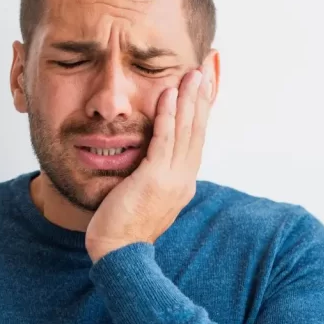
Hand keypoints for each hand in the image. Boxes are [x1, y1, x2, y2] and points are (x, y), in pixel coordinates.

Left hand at [85, 66, 214, 262]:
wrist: (118, 254)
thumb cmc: (123, 228)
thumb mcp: (144, 196)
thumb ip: (151, 176)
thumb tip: (149, 159)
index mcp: (182, 183)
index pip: (195, 139)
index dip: (200, 111)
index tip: (202, 86)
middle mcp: (184, 179)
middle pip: (197, 130)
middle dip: (201, 97)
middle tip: (205, 68)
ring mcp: (173, 179)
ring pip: (186, 132)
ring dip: (189, 99)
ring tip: (192, 73)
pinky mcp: (155, 179)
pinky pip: (165, 141)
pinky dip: (169, 116)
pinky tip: (168, 95)